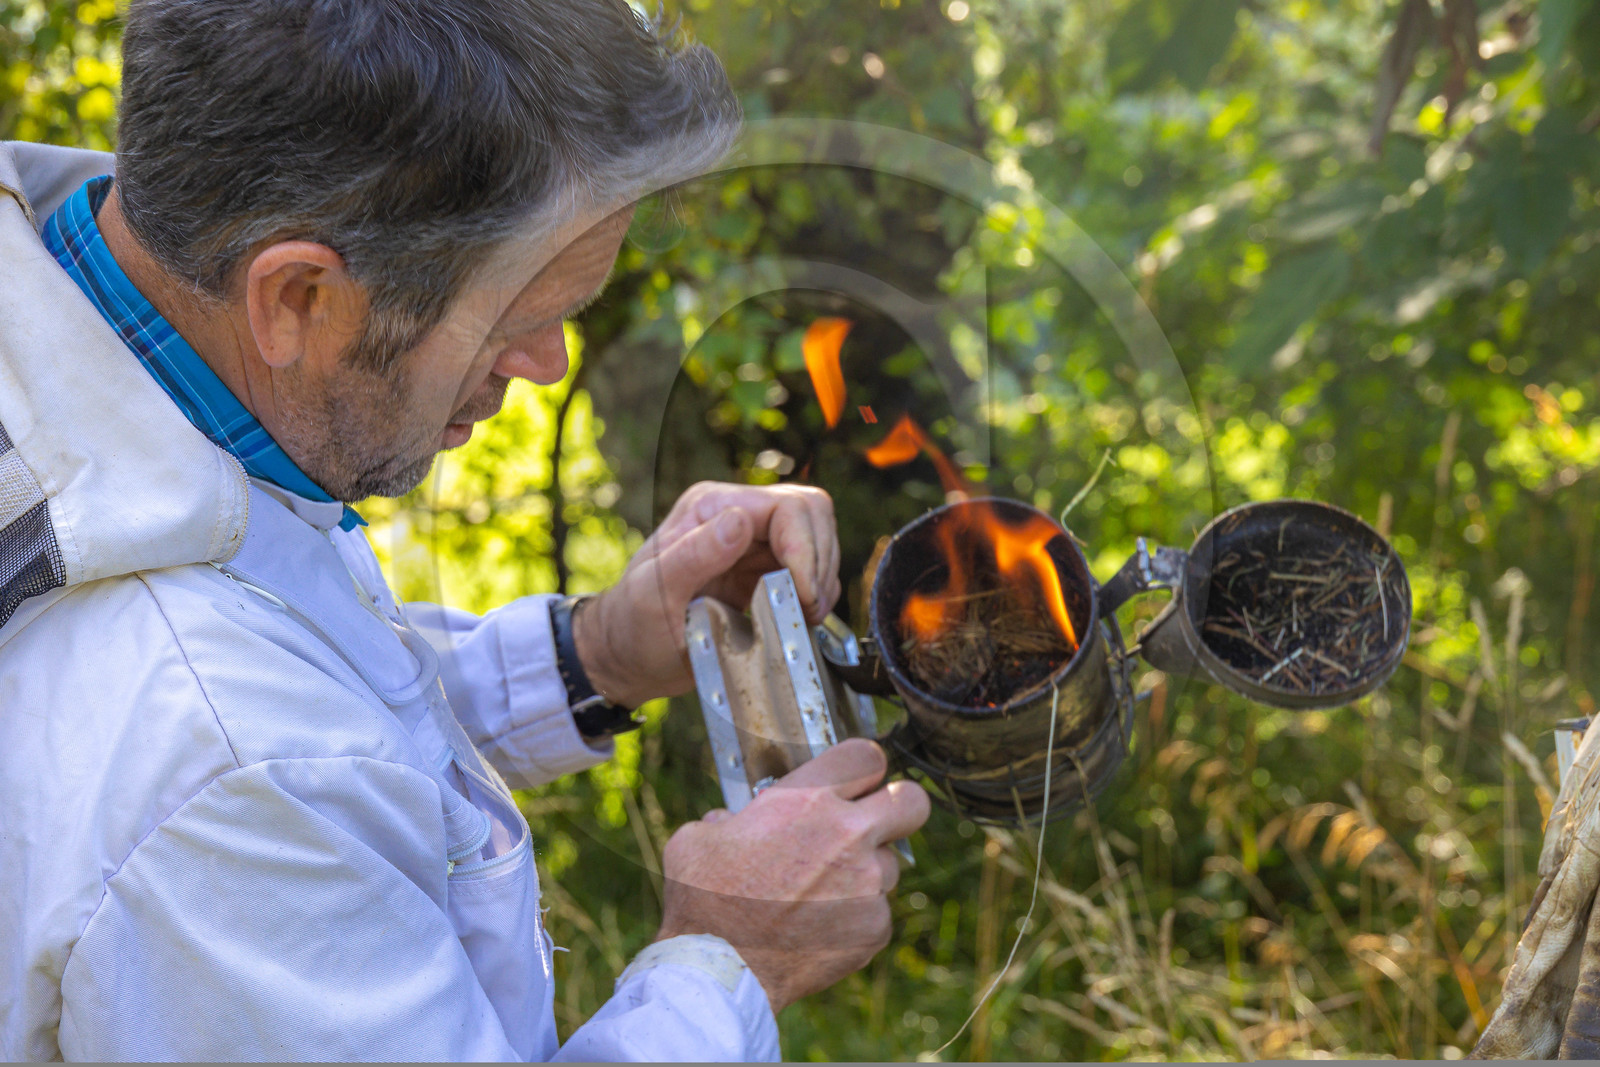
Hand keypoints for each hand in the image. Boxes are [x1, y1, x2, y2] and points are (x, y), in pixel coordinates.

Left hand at [574, 481, 840, 707]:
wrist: (629, 657)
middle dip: (818, 563)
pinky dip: (816, 596)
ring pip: (819, 542)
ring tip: (800, 618)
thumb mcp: (652, 595)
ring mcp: (755, 545)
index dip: (806, 548)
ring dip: (821, 582)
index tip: (802, 594)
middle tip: (806, 608)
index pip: (787, 506)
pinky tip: (797, 620)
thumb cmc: (633, 626)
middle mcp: (738, 516)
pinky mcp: (767, 574)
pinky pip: (813, 573)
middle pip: (812, 516)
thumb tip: (740, 521)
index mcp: (711, 508)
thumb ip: (694, 555)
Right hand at [654, 739, 930, 1011]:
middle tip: (873, 822)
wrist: (719, 969)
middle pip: (912, 801)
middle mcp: (848, 835)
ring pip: (891, 864)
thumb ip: (729, 819)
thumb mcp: (700, 837)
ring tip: (821, 892)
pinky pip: (878, 911)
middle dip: (898, 807)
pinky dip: (855, 917)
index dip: (861, 768)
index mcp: (807, 800)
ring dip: (866, 872)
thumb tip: (730, 823)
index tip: (852, 781)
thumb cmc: (703, 898)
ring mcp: (868, 884)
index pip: (867, 756)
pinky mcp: (875, 928)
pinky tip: (818, 927)